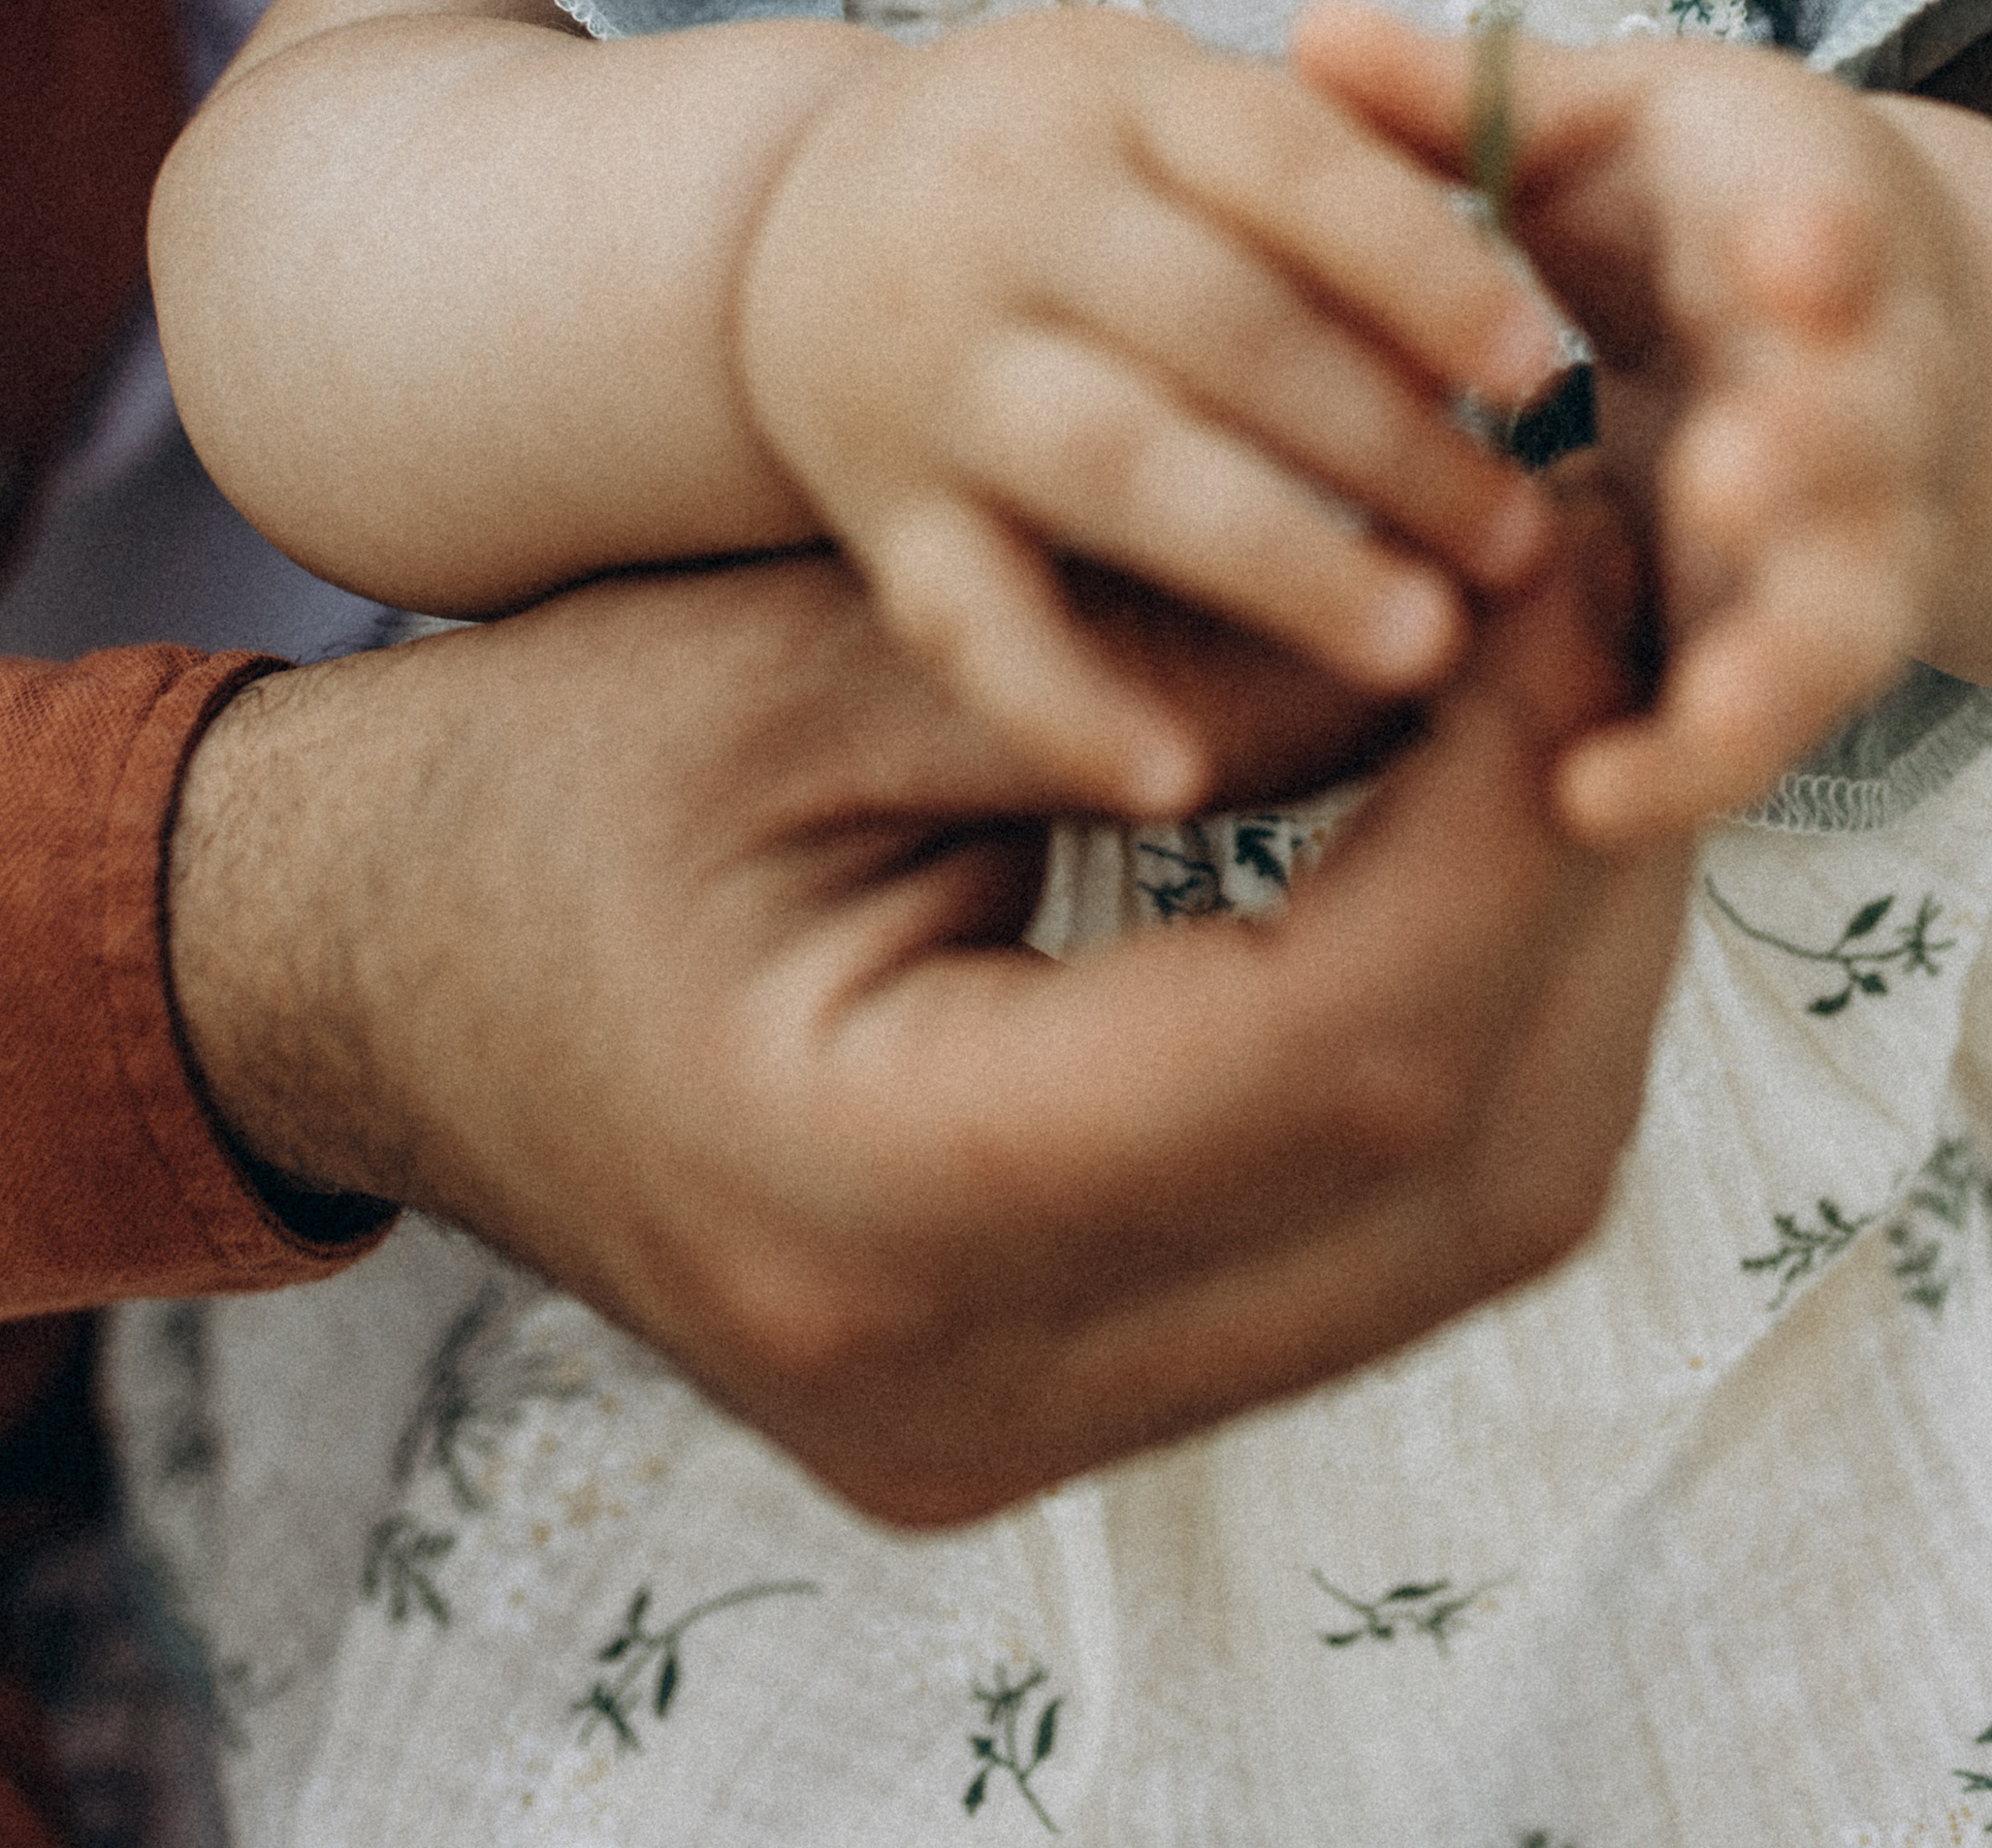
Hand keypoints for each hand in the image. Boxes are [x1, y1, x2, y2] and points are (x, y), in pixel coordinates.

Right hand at [168, 555, 1686, 1523]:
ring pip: (1462, 1222)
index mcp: (873, 1205)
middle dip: (1594, 872)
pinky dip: (1465, 1010)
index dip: (1520, 808)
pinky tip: (1482, 821)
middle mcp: (981, 1385)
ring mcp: (1036, 1416)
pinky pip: (1370, 1218)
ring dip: (1566, 947)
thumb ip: (1142, 663)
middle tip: (1639, 613)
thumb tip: (1477, 628)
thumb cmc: (530, 783)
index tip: (1585, 574)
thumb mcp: (807, 669)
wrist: (352, 969)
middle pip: (1465, 1174)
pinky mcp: (1073, 1371)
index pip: (1346, 1050)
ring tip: (1586, 695)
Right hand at [733, 7, 1566, 807]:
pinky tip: (1178, 786)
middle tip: (1525, 545)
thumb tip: (1536, 329)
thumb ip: (1342, 178)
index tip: (1541, 362)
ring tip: (1424, 647)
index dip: (1417, 265)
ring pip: (1115, 463)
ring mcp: (937, 369)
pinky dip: (1064, 706)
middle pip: (1219, 324)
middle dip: (1387, 440)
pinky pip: (968, 620)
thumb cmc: (1069, 171)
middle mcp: (1012, 219)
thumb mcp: (1178, 110)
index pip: (1284, 162)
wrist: (791, 215)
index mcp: (1119, 99)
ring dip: (1280, 559)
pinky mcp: (882, 509)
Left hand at [1291, 0, 1991, 844]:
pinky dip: (1690, 765)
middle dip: (1810, 459)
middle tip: (1728, 480)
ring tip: (1662, 731)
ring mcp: (1851, 531)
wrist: (1861, 322)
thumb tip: (1311, 30)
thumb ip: (1469, 100)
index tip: (1791, 248)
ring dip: (1762, 667)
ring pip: (1838, 615)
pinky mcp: (1805, 642)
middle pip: (1864, 436)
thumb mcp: (1610, 126)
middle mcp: (1863, 388)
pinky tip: (1585, 805)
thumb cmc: (1708, 201)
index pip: (1839, 232)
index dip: (1824, 248)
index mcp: (1812, 228)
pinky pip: (1764, 722)